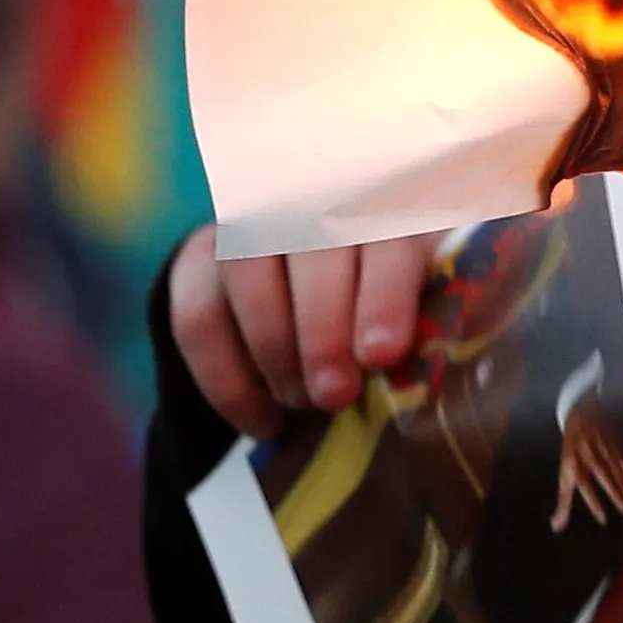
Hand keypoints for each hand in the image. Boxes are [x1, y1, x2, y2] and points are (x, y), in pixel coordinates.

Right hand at [166, 221, 436, 434]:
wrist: (320, 286)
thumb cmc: (391, 303)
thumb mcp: (422, 298)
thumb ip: (426, 321)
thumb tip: (424, 376)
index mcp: (387, 204)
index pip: (383, 236)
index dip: (383, 294)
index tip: (381, 354)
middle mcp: (313, 199)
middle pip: (309, 249)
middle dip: (321, 331)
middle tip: (336, 394)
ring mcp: (248, 225)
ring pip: (245, 271)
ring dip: (273, 350)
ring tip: (303, 404)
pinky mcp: (199, 261)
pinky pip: (197, 318)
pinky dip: (227, 381)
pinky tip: (264, 423)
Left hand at [553, 408, 622, 529]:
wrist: (580, 413)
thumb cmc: (572, 450)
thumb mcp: (564, 472)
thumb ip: (563, 501)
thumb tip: (557, 525)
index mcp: (573, 462)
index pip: (583, 484)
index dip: (593, 501)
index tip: (602, 517)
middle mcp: (587, 453)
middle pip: (601, 475)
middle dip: (613, 492)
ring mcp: (600, 445)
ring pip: (614, 467)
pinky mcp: (611, 440)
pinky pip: (622, 457)